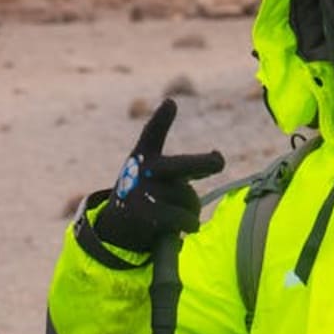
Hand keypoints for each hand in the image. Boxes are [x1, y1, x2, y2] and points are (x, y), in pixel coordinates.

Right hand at [90, 99, 224, 253]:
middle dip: (207, 162)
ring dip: (192, 210)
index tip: (170, 103)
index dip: (161, 119)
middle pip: (184, 166)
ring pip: (189, 199)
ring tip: (177, 216)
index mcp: (144, 156)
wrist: (115, 229)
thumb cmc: (146, 197)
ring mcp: (145, 192)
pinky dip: (189, 224)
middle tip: (218, 160)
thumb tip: (217, 159)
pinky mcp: (146, 215)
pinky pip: (183, 219)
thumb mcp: (157, 176)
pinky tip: (185, 228)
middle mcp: (144, 171)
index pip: (152, 134)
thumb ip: (187, 165)